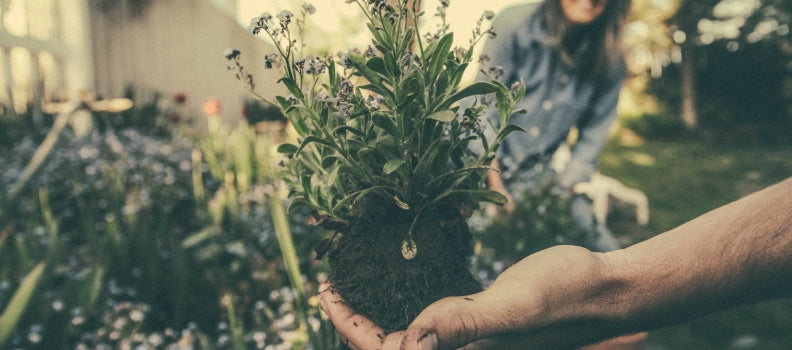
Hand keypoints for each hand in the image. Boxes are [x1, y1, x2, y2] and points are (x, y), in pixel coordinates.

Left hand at [320, 245, 632, 349]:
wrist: (608, 288)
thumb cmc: (570, 294)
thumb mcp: (518, 305)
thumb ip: (466, 323)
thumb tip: (412, 341)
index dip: (350, 324)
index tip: (325, 288)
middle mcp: (462, 349)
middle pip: (392, 342)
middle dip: (355, 316)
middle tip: (330, 279)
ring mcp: (470, 335)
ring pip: (408, 327)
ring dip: (377, 305)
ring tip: (354, 275)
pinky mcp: (479, 317)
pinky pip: (433, 313)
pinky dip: (408, 294)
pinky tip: (400, 271)